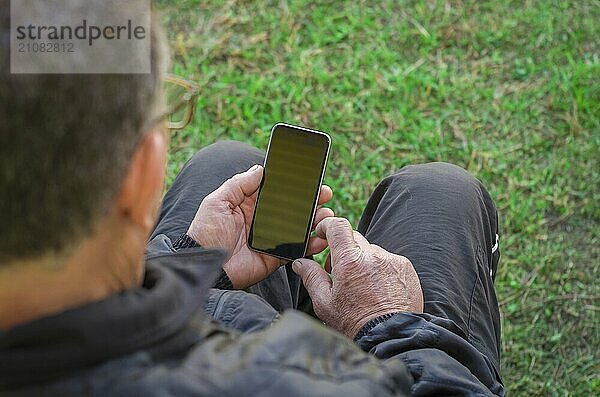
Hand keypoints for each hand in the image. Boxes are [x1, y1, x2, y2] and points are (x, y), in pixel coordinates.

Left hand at [187, 164, 333, 288]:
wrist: (205, 265)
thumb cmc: (205, 232)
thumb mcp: (217, 201)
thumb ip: (239, 184)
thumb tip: (260, 168)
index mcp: (250, 204)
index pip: (277, 191)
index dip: (293, 185)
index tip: (310, 177)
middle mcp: (263, 219)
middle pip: (293, 207)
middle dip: (311, 200)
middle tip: (325, 194)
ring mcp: (271, 238)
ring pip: (299, 227)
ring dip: (315, 220)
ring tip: (326, 214)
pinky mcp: (275, 256)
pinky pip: (297, 249)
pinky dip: (311, 244)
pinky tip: (321, 237)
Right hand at [292, 217, 423, 338]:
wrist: (390, 338)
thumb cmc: (356, 324)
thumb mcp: (325, 303)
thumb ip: (311, 277)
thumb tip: (300, 263)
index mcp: (349, 261)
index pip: (338, 226)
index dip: (328, 225)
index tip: (323, 233)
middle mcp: (372, 256)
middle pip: (354, 239)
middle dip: (344, 250)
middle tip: (338, 272)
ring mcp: (392, 260)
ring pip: (371, 251)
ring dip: (363, 262)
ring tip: (361, 287)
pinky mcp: (406, 268)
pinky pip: (388, 260)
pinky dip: (380, 269)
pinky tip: (377, 290)